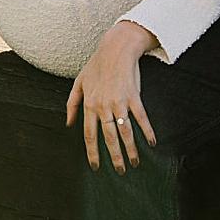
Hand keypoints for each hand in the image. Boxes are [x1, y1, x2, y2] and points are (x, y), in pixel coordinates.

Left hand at [65, 20, 156, 172]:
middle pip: (108, 137)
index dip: (93, 152)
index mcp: (89, 105)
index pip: (90, 135)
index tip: (96, 166)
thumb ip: (71, 104)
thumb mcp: (78, 82)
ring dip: (130, 149)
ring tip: (135, 162)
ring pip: (124, 131)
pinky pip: (141, 117)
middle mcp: (103, 106)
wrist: (117, 48)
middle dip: (114, 157)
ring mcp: (119, 102)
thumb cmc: (97, 64)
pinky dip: (146, 130)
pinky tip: (151, 142)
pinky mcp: (133, 96)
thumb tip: (68, 124)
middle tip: (120, 171)